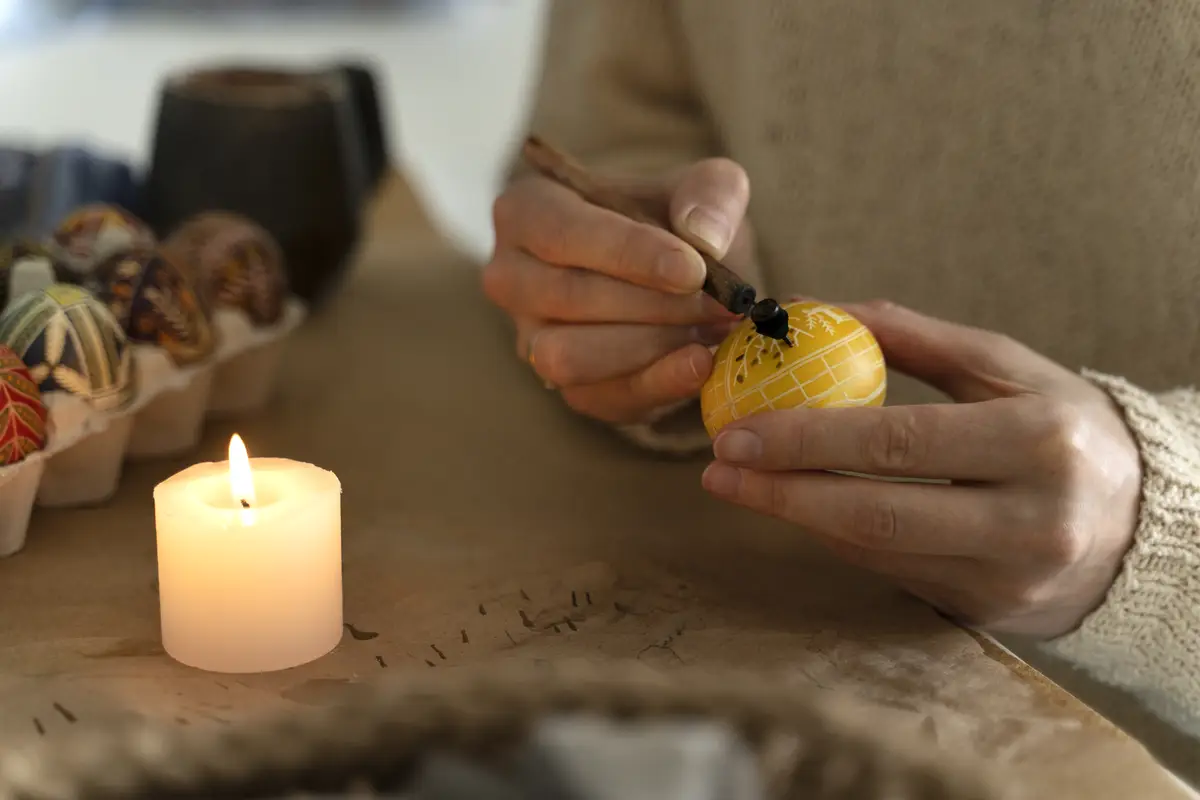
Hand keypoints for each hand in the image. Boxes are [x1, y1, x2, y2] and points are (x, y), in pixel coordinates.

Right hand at [482, 159, 754, 423]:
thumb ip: (711, 194)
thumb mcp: (702, 187)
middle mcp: (511, 277)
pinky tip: (701, 363)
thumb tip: (703, 236)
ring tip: (709, 328)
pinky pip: (602, 398)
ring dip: (650, 347)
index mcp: (526, 210)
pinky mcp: (566, 388)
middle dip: (653, 304)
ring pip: (570, 356)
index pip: (562, 232)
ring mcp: (530, 339)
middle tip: (719, 303)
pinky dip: (658, 383)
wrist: (676, 277)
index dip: (629, 253)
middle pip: (568, 297)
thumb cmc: (673, 222)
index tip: (693, 270)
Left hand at [701, 301, 1142, 638]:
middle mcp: (1029, 520)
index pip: (896, 441)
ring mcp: (1009, 577)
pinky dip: (836, 540)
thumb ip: (913, 337)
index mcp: (1036, 441)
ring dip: (797, 519)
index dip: (805, 438)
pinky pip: (892, 574)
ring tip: (741, 486)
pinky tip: (799, 508)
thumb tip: (816, 307)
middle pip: (877, 515)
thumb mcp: (1005, 368)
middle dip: (782, 494)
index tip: (735, 431)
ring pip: (876, 553)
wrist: (1141, 522)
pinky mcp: (987, 612)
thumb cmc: (1061, 425)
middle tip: (717, 469)